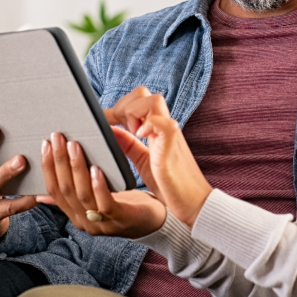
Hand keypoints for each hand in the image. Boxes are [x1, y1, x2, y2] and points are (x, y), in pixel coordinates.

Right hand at [37, 131, 165, 237]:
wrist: (155, 222)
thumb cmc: (125, 204)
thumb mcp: (96, 197)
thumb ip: (74, 192)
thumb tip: (46, 184)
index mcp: (75, 215)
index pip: (54, 190)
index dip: (48, 167)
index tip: (45, 144)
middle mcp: (84, 222)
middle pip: (65, 190)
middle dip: (59, 161)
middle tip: (58, 138)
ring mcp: (101, 223)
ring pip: (82, 194)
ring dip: (76, 168)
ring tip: (75, 146)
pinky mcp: (120, 219)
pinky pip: (105, 203)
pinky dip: (98, 185)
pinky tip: (96, 168)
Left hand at [105, 87, 212, 226]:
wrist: (193, 203)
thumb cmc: (171, 184)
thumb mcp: (143, 160)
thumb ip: (128, 144)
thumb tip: (110, 130)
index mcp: (156, 129)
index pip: (138, 100)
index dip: (119, 107)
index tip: (103, 122)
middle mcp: (164, 127)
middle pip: (144, 94)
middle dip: (124, 106)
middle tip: (117, 128)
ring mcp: (170, 135)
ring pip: (153, 101)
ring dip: (135, 113)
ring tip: (132, 133)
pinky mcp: (172, 147)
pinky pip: (164, 124)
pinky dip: (149, 125)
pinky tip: (140, 136)